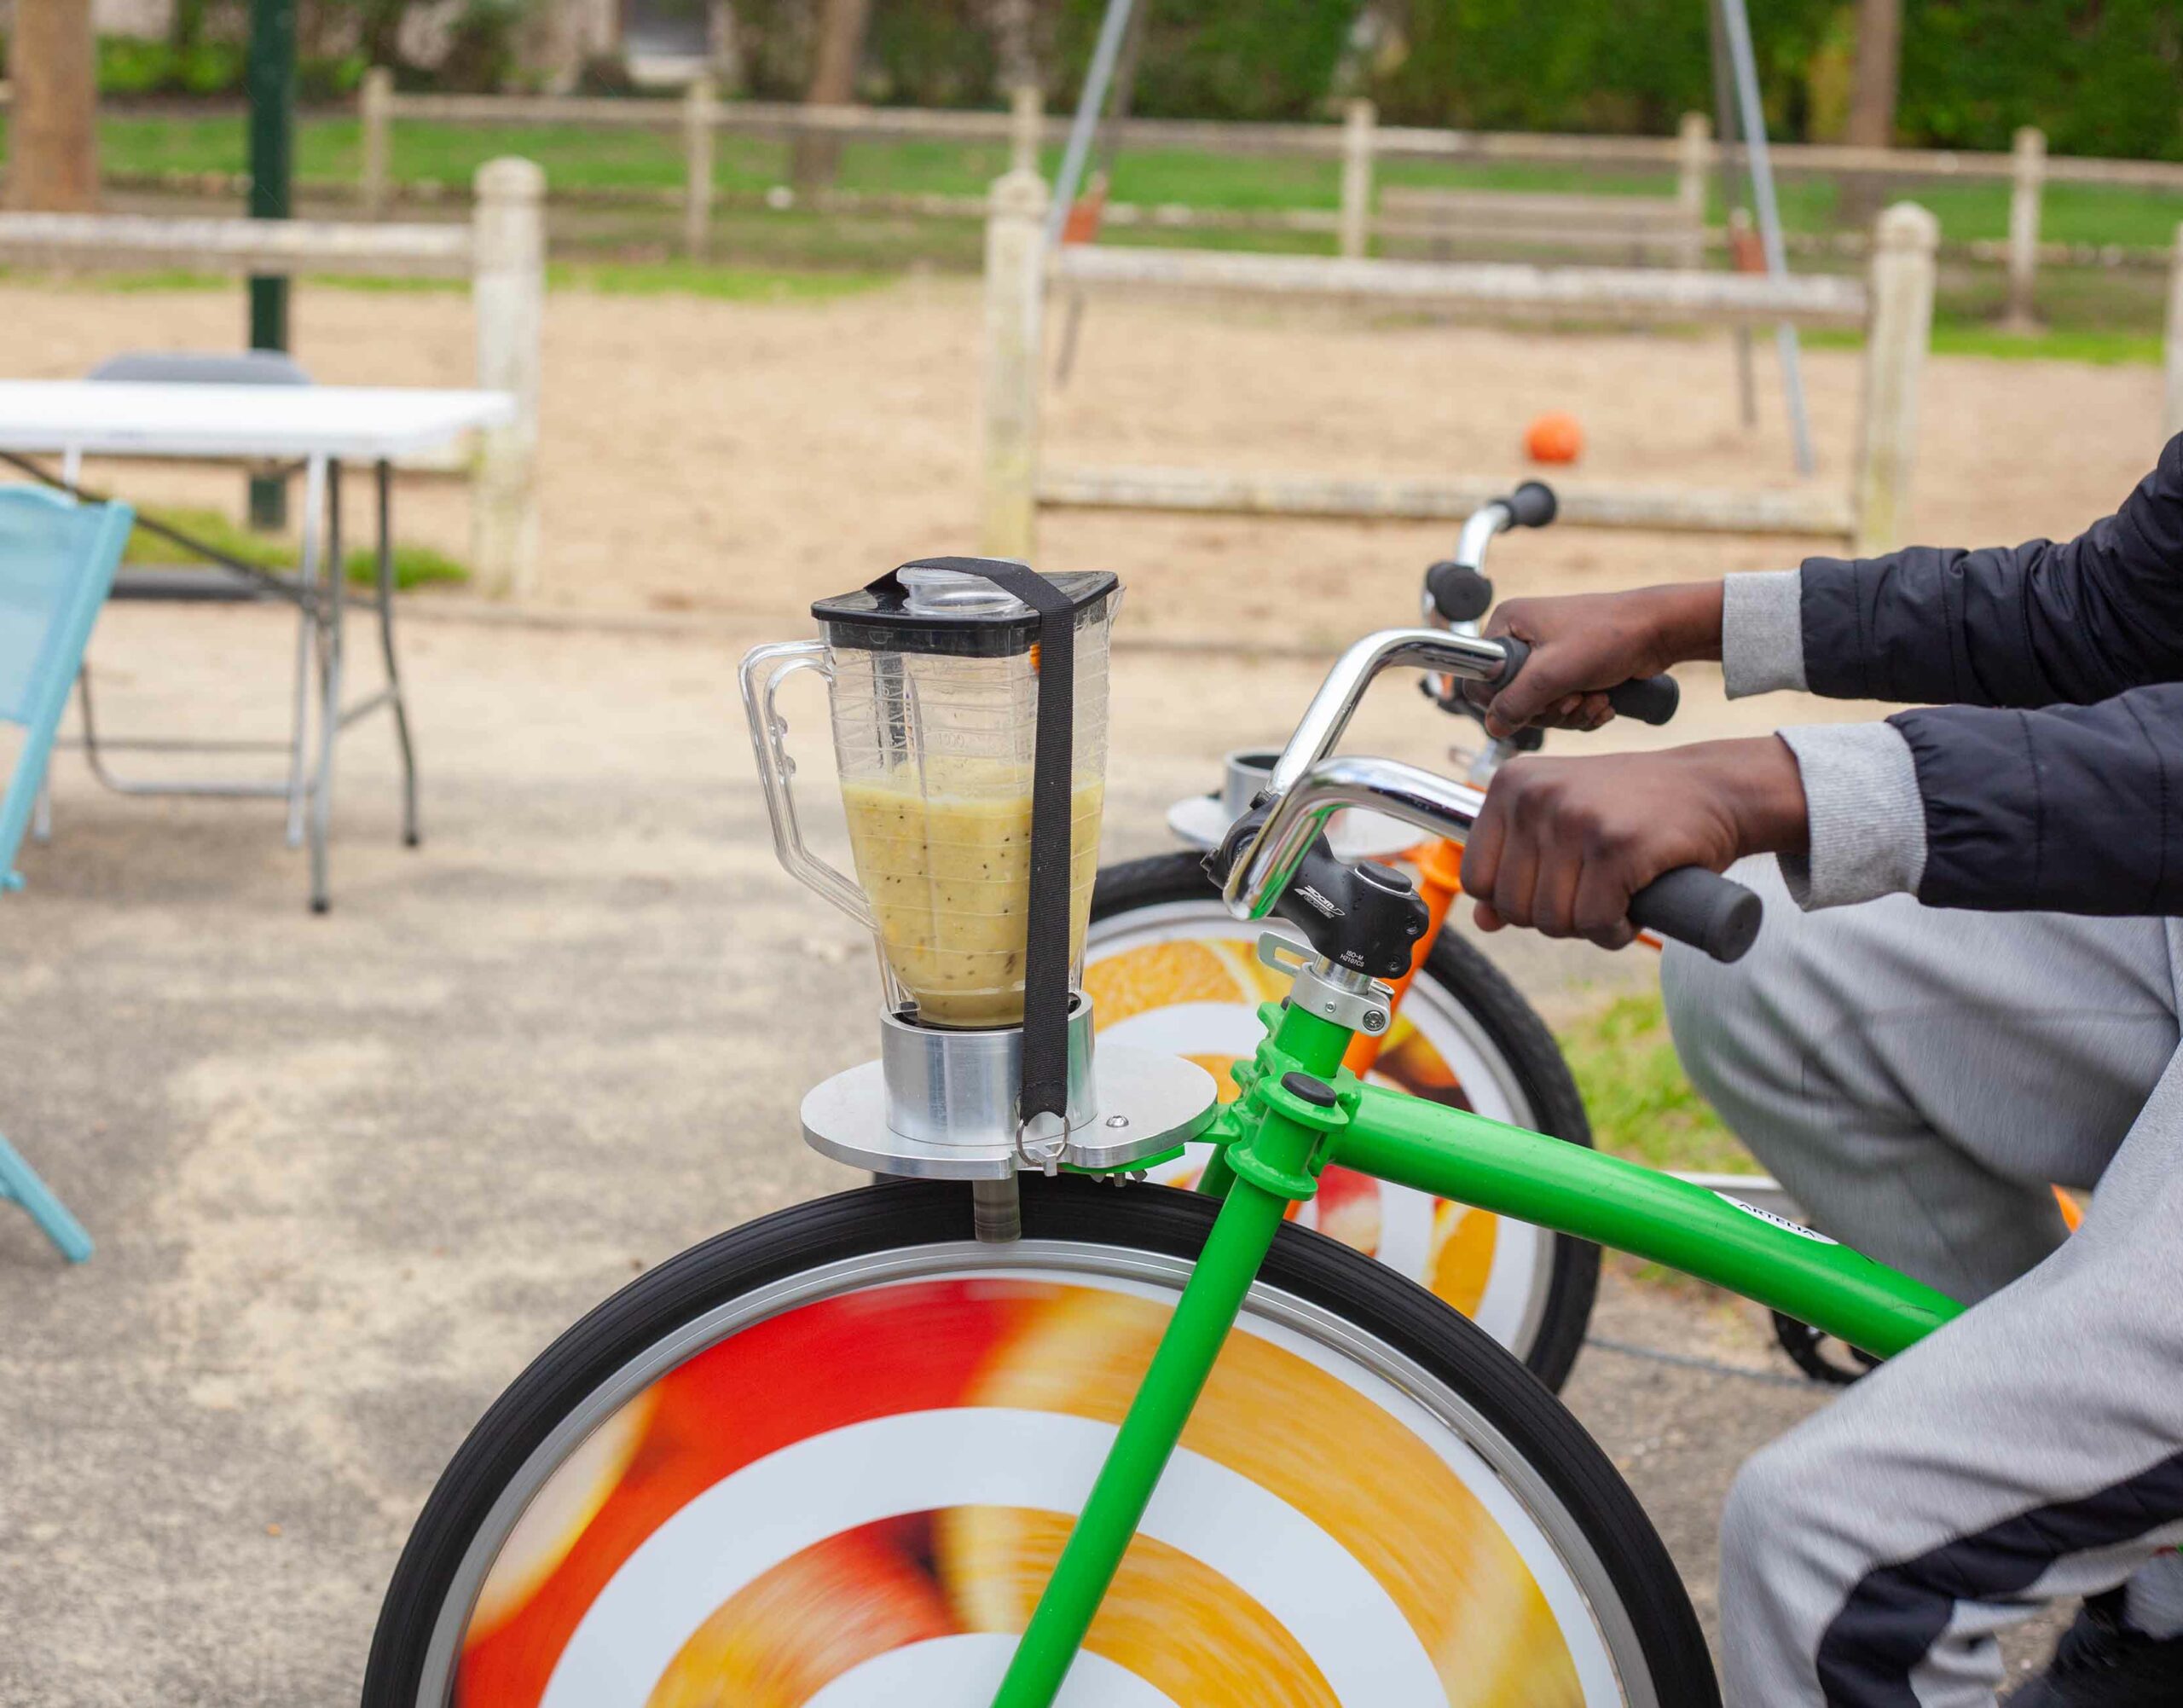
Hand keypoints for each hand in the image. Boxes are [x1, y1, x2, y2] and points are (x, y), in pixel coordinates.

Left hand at [1461, 738, 1806, 949]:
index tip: (1555, 888)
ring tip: (1615, 896)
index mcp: (1511, 784)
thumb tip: (1481, 920)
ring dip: (1587, 927)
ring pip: (1552, 920)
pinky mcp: (1617, 846)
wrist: (1713, 788)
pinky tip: (1632, 910)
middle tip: (1593, 894)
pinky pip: (1594, 923)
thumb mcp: (1563, 822)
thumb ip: (1518, 864)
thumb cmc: (1633, 808)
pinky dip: (1615, 932)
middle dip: (1554, 917)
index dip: (1514, 901)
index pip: (1477, 877)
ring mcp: (1576, 818)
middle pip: (1513, 907)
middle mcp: (1536, 796)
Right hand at [1475, 582, 1724, 738]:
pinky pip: (1562, 706)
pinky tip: (1604, 701)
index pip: (1482, 678)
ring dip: (1572, 713)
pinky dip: (1583, 711)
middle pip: (1514, 699)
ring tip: (1597, 698)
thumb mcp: (1554, 673)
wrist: (1660, 630)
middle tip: (1574, 699)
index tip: (1537, 703)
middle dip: (1550, 709)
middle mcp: (1524, 638)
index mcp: (1509, 625)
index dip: (1506, 702)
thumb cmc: (1609, 636)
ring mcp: (1547, 655)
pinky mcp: (1570, 670)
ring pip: (1541, 708)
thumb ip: (1516, 702)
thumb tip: (1493, 726)